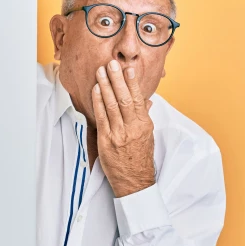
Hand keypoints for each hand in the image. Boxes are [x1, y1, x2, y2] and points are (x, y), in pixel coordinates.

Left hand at [91, 60, 155, 197]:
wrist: (134, 181)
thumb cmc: (141, 159)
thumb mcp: (148, 136)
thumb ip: (145, 117)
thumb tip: (147, 102)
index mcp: (144, 125)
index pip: (138, 99)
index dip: (132, 83)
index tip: (128, 69)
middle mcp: (132, 128)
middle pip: (124, 99)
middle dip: (117, 80)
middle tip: (111, 64)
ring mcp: (119, 134)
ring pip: (112, 105)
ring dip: (105, 86)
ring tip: (101, 72)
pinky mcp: (106, 141)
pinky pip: (102, 117)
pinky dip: (98, 102)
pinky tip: (96, 90)